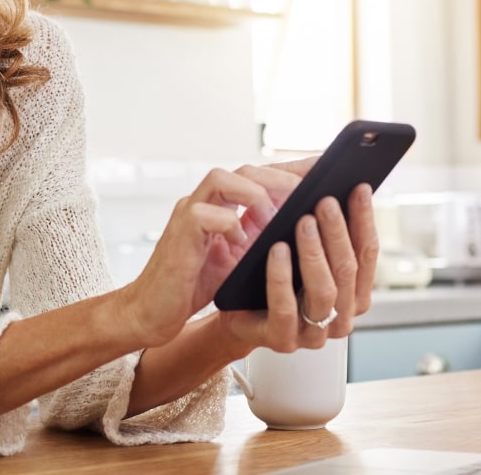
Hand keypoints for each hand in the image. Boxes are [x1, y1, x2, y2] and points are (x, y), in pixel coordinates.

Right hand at [115, 160, 314, 347]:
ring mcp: (188, 214)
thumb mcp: (239, 258)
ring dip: (255, 195)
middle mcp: (204, 201)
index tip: (327, 169)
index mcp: (222, 205)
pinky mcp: (178, 235)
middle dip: (280, 177)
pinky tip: (242, 243)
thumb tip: (305, 226)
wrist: (153, 311)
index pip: (261, 175)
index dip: (293, 169)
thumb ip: (262, 236)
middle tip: (308, 193)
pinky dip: (228, 225)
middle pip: (244, 170)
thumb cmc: (196, 285)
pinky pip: (204, 215)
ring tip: (276, 218)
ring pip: (221, 179)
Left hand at [221, 182, 377, 351]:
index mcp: (352, 294)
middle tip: (325, 201)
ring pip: (324, 292)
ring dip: (315, 253)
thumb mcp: (297, 245)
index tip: (358, 188)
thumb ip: (320, 220)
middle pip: (348, 271)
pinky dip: (282, 277)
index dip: (365, 220)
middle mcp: (340, 317)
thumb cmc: (268, 273)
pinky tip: (277, 250)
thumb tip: (329, 173)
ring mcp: (313, 334)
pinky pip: (285, 308)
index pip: (367, 254)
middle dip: (338, 232)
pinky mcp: (282, 340)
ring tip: (303, 221)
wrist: (232, 311)